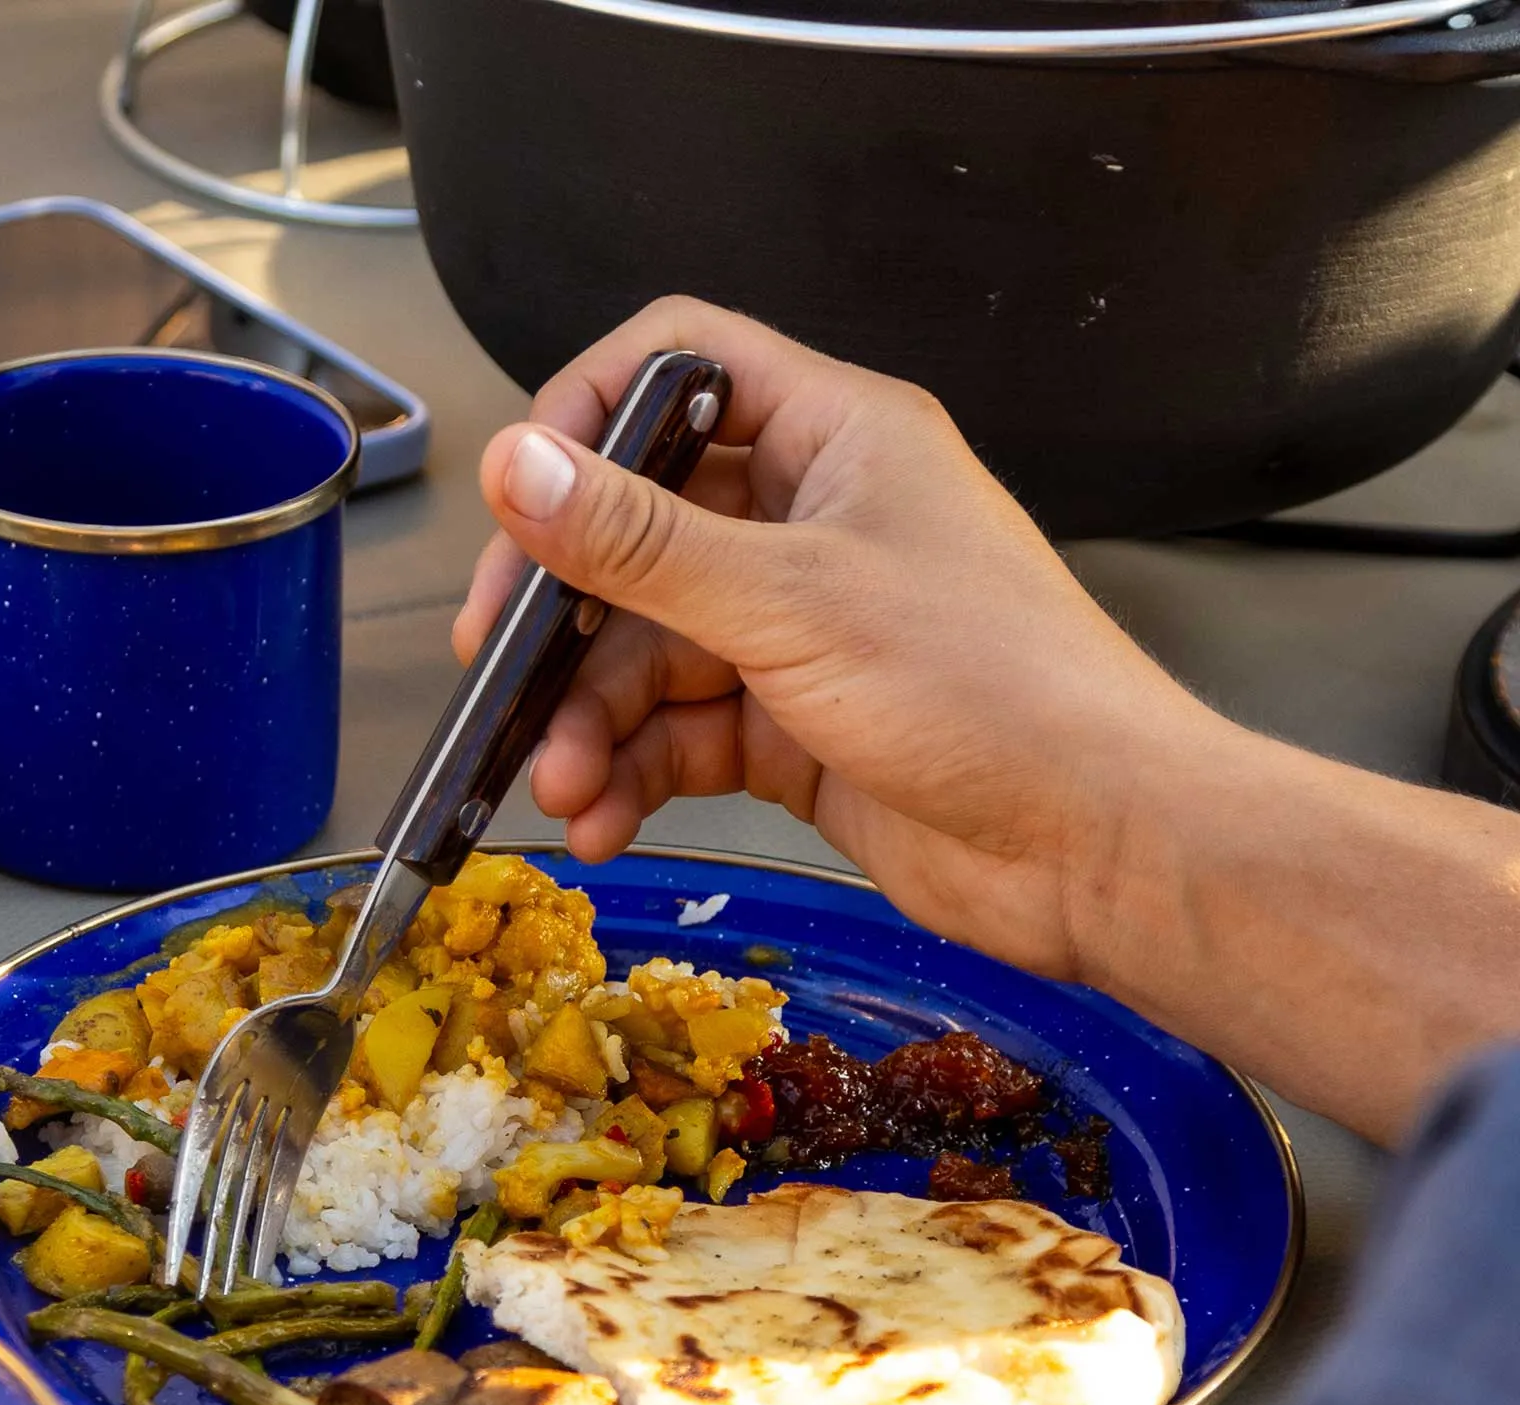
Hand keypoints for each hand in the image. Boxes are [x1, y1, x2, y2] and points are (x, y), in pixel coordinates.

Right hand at [457, 298, 1519, 1143]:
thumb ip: (643, 541)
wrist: (1096, 846)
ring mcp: (803, 630)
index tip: (524, 502)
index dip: (586, 416)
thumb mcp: (792, 602)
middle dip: (565, 613)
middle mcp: (812, 522)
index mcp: (833, 438)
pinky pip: (684, 734)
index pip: (679, 368)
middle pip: (642, 531)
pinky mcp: (798, 728)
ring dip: (592, 721)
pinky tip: (602, 823)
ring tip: (559, 786)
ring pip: (653, 650)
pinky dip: (636, 777)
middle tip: (497, 670)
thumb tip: (517, 465)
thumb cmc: (988, 691)